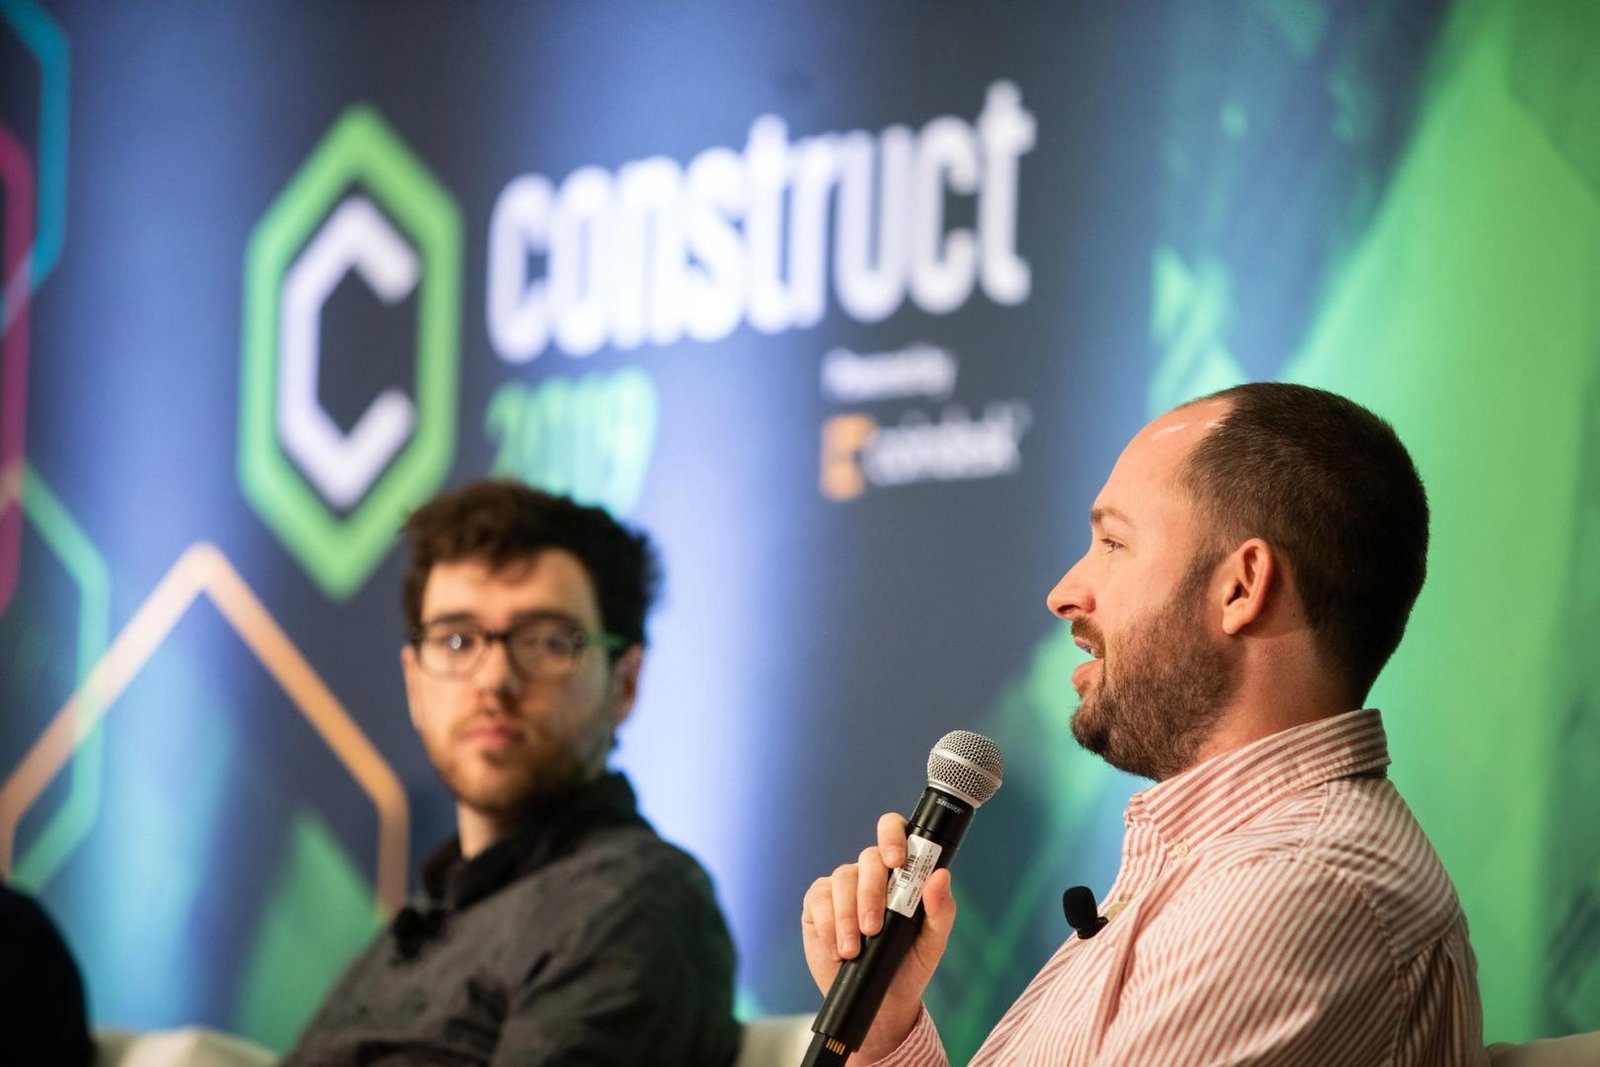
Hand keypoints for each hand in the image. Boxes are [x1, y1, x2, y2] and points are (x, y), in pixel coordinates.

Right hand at [800, 812, 957, 1059]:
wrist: (883, 1001)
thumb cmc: (910, 964)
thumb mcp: (933, 941)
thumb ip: (940, 909)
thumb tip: (941, 875)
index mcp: (900, 872)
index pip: (894, 832)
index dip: (892, 836)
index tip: (896, 861)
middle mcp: (870, 873)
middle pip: (867, 859)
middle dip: (870, 894)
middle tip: (872, 928)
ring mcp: (842, 886)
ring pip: (841, 879)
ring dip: (846, 917)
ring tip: (853, 950)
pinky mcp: (818, 905)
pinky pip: (818, 900)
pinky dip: (828, 925)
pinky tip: (836, 948)